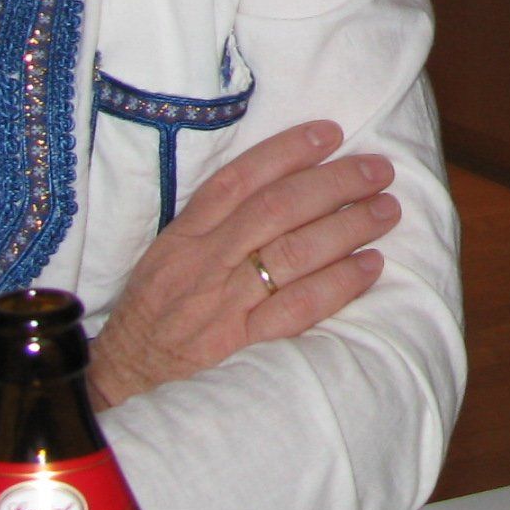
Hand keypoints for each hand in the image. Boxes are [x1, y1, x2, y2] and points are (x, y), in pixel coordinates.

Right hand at [87, 119, 399, 410]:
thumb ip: (215, 220)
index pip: (238, 179)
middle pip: (277, 209)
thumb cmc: (155, 308)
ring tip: (386, 210)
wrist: (123, 375)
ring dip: (348, 227)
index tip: (330, 133)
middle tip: (378, 170)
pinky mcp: (241, 343)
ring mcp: (223, 303)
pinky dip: (338, 283)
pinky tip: (370, 265)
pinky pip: (297, 307)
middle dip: (334, 184)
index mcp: (185, 234)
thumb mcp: (170, 252)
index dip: (287, 151)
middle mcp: (204, 262)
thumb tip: (282, 180)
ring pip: (294, 253)